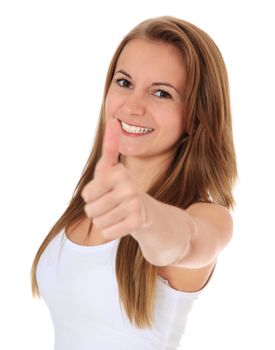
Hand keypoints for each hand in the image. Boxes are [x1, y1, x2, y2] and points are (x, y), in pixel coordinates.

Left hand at [81, 118, 147, 239]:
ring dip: (103, 221)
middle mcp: (129, 187)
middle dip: (96, 210)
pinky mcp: (137, 223)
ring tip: (117, 213)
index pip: (87, 194)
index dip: (91, 196)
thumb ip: (110, 147)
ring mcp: (135, 206)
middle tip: (112, 205)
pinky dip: (110, 231)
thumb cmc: (123, 189)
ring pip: (98, 222)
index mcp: (119, 173)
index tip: (106, 191)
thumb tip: (113, 121)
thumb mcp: (113, 169)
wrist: (147, 213)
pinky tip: (122, 223)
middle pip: (90, 209)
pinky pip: (107, 233)